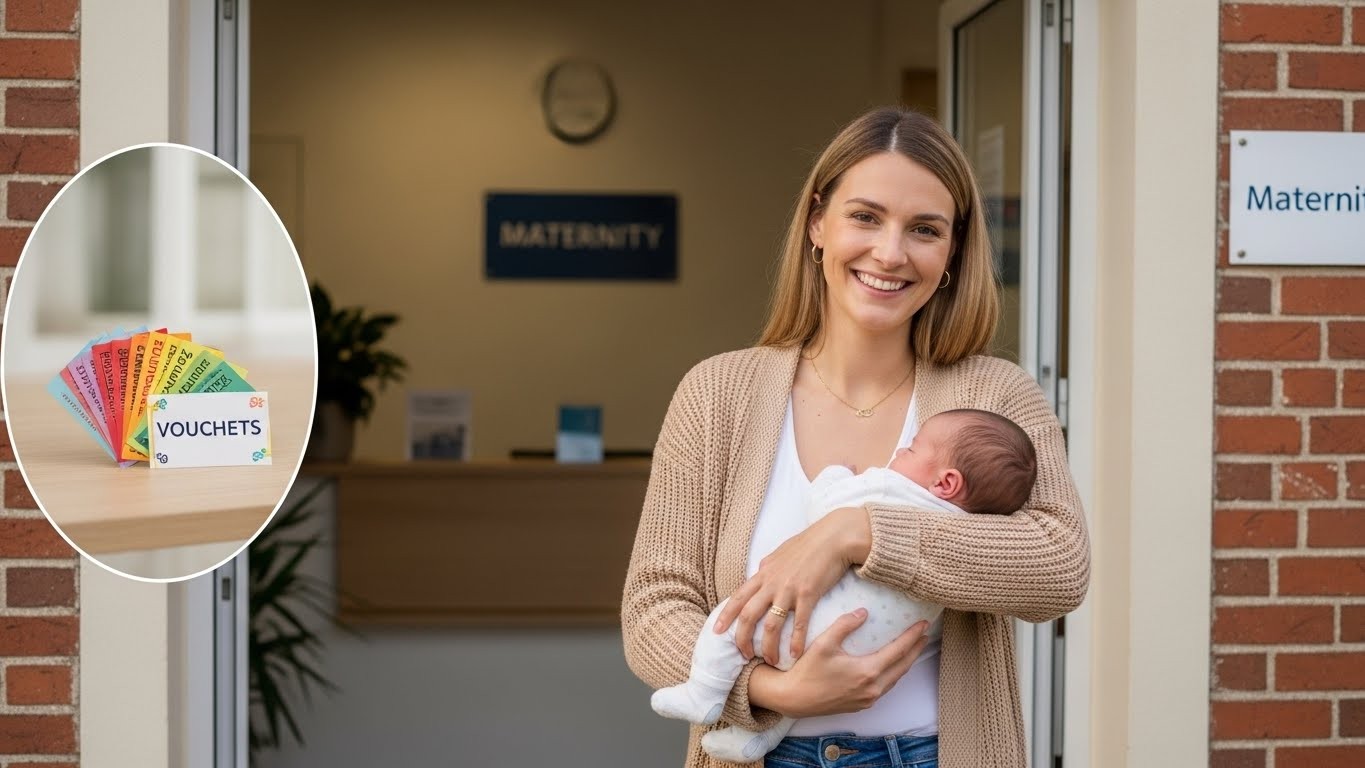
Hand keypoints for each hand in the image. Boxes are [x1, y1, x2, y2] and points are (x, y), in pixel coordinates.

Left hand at [714, 506, 871, 664]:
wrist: (833, 538)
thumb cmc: (809, 545)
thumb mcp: (780, 555)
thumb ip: (768, 570)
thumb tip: (760, 575)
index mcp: (763, 573)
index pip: (737, 597)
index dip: (725, 616)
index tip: (716, 631)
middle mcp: (771, 582)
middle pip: (748, 614)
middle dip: (742, 638)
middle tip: (744, 654)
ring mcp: (789, 588)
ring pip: (771, 624)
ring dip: (769, 646)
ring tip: (770, 660)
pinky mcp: (808, 594)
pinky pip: (799, 623)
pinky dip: (795, 641)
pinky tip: (795, 654)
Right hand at [749, 609, 928, 717]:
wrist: (793, 699)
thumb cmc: (806, 670)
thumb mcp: (824, 643)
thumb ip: (845, 625)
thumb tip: (864, 612)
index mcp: (867, 672)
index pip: (898, 651)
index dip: (912, 636)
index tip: (923, 624)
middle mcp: (873, 688)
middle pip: (903, 666)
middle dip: (916, 649)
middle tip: (925, 633)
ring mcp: (868, 699)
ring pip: (896, 678)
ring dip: (906, 662)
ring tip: (913, 648)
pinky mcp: (861, 704)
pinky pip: (886, 687)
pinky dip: (894, 673)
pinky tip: (892, 666)